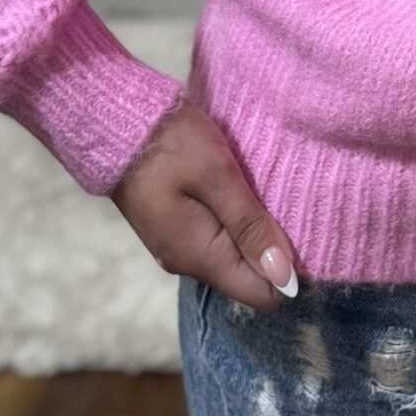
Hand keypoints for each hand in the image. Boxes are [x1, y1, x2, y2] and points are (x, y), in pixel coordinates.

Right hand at [111, 97, 301, 310]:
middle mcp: (187, 263)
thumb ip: (250, 227)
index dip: (288, 269)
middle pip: (248, 275)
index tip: (301, 231)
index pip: (261, 294)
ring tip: (262, 190)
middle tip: (283, 201)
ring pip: (233, 254)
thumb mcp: (218, 177)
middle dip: (271, 247)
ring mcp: (177, 247)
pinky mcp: (173, 228)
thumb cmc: (170, 144)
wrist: (114, 122)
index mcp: (200, 257)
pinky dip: (233, 219)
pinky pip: (216, 238)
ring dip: (252, 229)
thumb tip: (286, 279)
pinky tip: (239, 189)